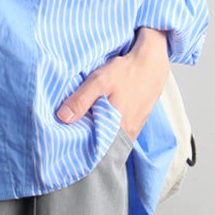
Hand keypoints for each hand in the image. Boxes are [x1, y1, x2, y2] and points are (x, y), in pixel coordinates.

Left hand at [55, 26, 170, 142]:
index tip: (66, 143)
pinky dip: (107, 132)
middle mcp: (127, 134)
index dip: (79, 148)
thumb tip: (62, 118)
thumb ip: (81, 100)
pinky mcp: (136, 125)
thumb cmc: (127, 72)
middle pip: (102, 148)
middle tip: (71, 135)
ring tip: (82, 128)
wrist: (152, 64)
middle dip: (86, 143)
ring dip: (97, 137)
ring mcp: (133, 131)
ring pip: (110, 142)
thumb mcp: (99, 81)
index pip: (94, 150)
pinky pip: (118, 136)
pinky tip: (99, 121)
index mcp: (118, 128)